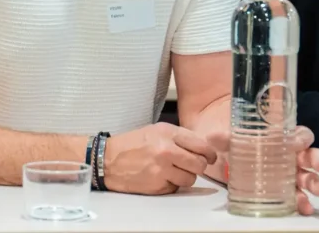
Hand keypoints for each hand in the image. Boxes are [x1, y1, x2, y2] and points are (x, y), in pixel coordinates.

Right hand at [103, 123, 217, 194]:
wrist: (108, 160)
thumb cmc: (132, 144)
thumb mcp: (156, 130)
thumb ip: (178, 137)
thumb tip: (201, 148)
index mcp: (168, 133)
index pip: (201, 145)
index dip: (209, 153)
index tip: (210, 157)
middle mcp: (167, 150)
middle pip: (199, 164)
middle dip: (199, 166)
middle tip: (194, 165)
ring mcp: (162, 169)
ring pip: (190, 178)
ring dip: (186, 176)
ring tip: (174, 171)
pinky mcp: (157, 185)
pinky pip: (176, 187)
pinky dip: (172, 184)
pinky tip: (161, 177)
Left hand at [208, 127, 318, 215]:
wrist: (226, 159)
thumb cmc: (236, 142)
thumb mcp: (230, 138)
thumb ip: (225, 138)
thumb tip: (215, 137)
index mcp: (281, 138)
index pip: (299, 135)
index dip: (302, 138)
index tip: (299, 144)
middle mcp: (288, 156)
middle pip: (307, 156)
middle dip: (315, 160)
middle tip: (317, 167)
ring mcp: (286, 175)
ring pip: (305, 177)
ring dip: (312, 182)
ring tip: (314, 190)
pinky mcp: (280, 192)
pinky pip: (295, 197)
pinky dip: (302, 202)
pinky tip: (304, 208)